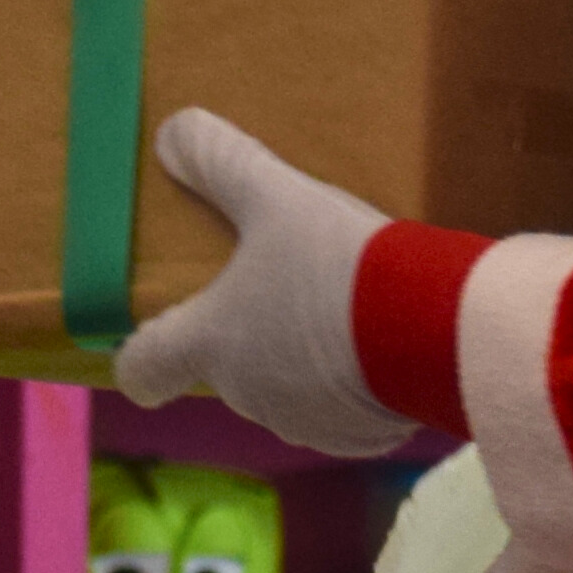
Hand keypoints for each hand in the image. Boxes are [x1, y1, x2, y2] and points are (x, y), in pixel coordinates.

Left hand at [109, 110, 416, 457]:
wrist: (432, 328)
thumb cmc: (339, 264)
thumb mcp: (279, 197)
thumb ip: (223, 164)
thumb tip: (171, 133)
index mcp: (213, 342)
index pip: (143, 370)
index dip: (140, 358)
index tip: (151, 340)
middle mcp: (245, 394)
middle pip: (226, 367)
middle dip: (251, 332)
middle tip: (292, 284)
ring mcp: (304, 422)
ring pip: (287, 389)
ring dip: (304, 358)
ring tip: (348, 308)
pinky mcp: (359, 439)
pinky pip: (344, 412)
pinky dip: (354, 383)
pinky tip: (384, 343)